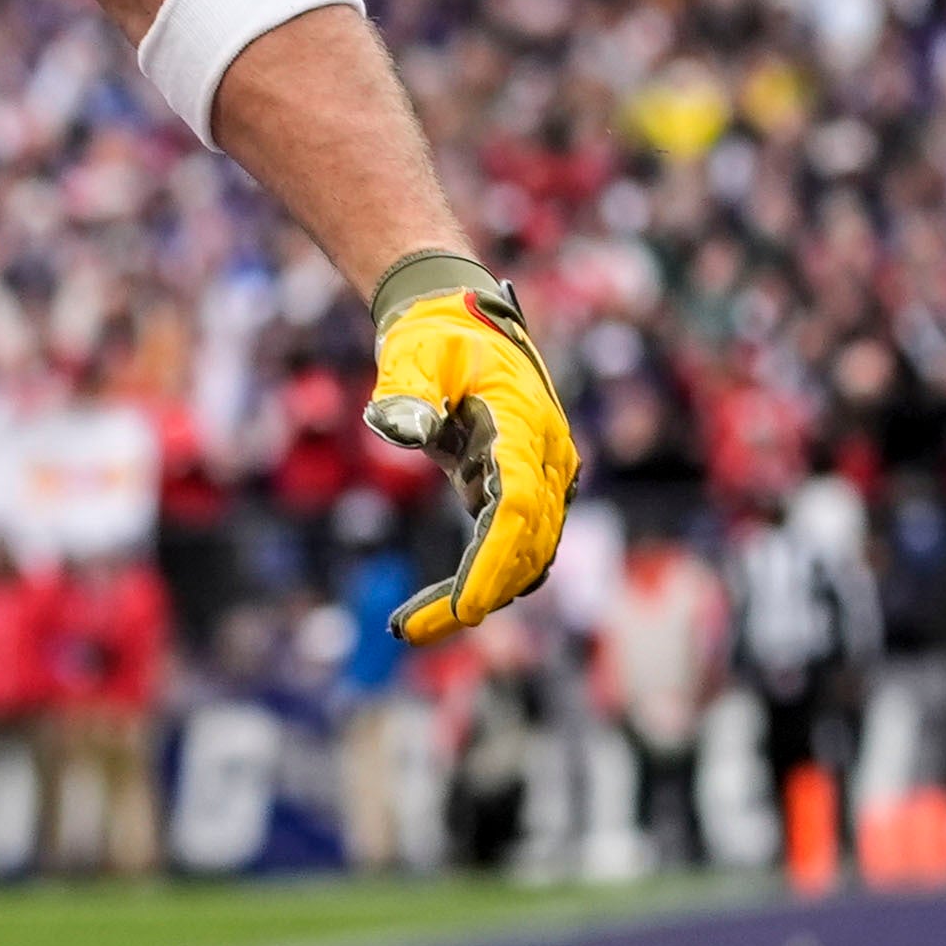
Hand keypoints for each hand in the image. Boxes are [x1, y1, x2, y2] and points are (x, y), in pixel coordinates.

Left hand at [362, 253, 579, 644]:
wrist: (458, 316)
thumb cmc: (435, 334)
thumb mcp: (415, 353)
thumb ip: (406, 389)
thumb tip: (399, 428)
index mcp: (526, 429)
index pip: (519, 509)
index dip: (494, 561)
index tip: (465, 607)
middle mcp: (546, 462)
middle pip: (524, 547)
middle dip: (474, 594)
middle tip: (408, 630)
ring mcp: (539, 479)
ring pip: (522, 557)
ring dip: (474, 595)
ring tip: (409, 626)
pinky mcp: (517, 489)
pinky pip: (506, 547)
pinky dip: (477, 578)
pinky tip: (431, 606)